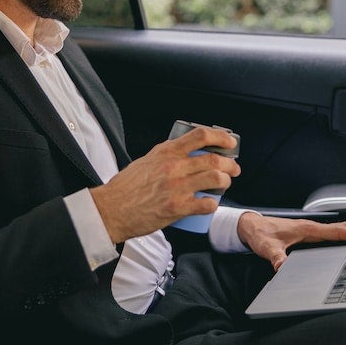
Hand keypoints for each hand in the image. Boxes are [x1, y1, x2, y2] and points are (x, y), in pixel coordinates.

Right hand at [90, 126, 240, 242]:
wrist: (112, 209)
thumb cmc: (126, 188)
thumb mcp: (146, 161)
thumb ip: (166, 156)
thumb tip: (185, 155)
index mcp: (166, 152)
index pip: (200, 136)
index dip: (221, 137)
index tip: (230, 142)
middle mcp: (174, 167)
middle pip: (214, 159)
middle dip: (230, 165)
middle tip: (233, 169)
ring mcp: (177, 187)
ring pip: (216, 179)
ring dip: (225, 182)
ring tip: (224, 185)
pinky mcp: (178, 207)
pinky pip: (207, 204)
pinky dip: (213, 204)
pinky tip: (211, 204)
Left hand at [237, 212, 345, 270]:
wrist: (251, 227)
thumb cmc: (260, 235)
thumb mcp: (267, 248)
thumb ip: (276, 258)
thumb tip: (281, 268)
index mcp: (308, 230)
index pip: (338, 231)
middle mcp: (313, 228)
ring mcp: (312, 230)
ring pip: (342, 228)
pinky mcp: (310, 234)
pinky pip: (335, 233)